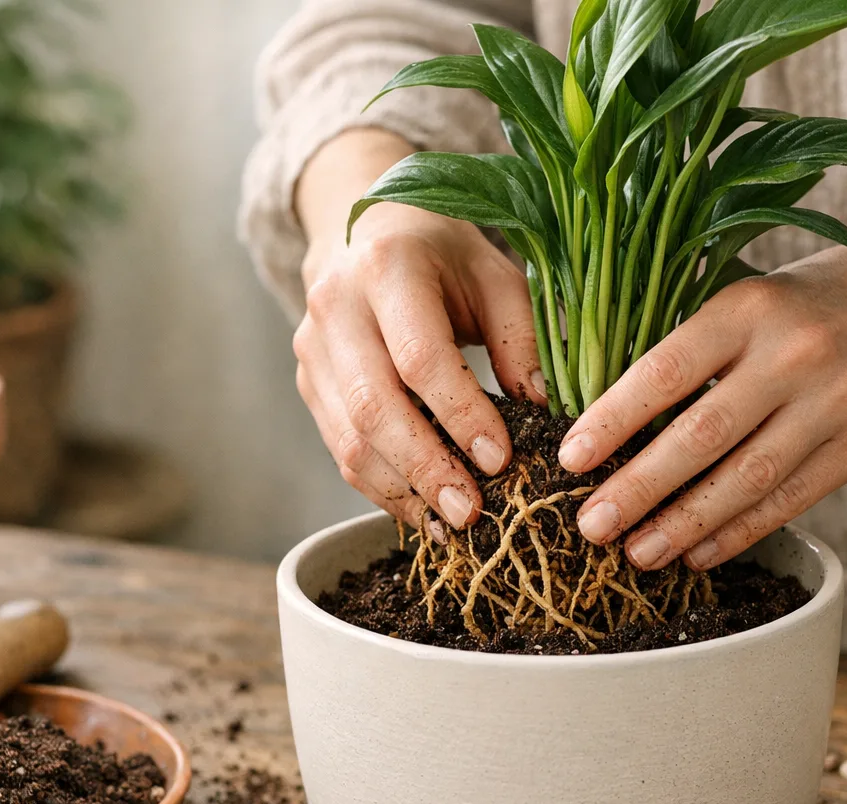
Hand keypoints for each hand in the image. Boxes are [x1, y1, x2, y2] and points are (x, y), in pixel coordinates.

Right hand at [294, 130, 544, 532]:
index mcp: (387, 268)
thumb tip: (539, 410)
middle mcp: (335, 309)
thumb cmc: (443, 257)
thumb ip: (520, 337)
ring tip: (450, 526)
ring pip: (349, 440)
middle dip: (426, 469)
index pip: (420, 358)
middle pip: (374, 408)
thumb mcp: (495, 276)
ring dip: (401, 491)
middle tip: (471, 513)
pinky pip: (340, 450)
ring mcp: (312, 351)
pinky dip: (381, 487)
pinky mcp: (307, 384)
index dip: (461, 415)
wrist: (366, 235)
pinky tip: (421, 510)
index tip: (500, 461)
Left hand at [558, 216, 846, 570]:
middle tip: (592, 526)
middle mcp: (794, 355)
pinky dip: (738, 532)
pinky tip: (697, 553)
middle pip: (702, 435)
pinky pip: (790, 501)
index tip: (571, 459)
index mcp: (748, 309)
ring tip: (637, 553)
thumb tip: (599, 412)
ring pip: (747, 479)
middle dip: (639, 488)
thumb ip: (684, 348)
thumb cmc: (804, 302)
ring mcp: (834, 405)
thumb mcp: (743, 297)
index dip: (613, 419)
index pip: (667, 370)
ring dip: (684, 524)